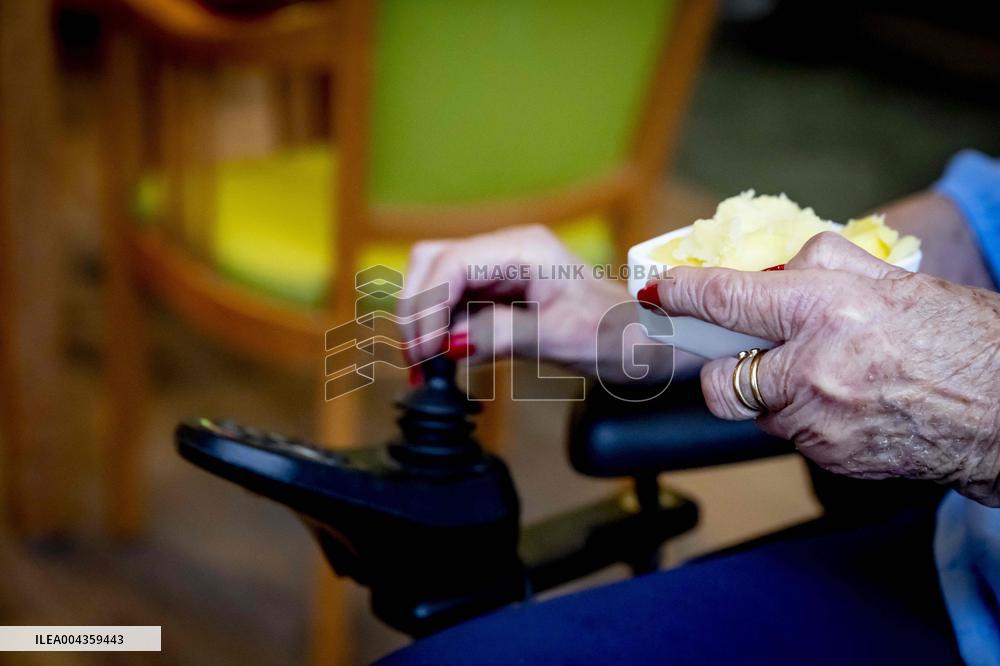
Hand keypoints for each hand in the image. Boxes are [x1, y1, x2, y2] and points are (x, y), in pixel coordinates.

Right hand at [399, 225, 673, 380]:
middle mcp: (507, 249)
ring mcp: (501, 266)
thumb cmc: (618, 334)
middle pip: (432, 262)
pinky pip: (453, 299)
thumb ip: (500, 334)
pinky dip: (438, 325)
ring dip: (422, 317)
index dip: (427, 306)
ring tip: (426, 364)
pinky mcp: (498, 288)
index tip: (425, 351)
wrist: (646, 340)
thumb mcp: (560, 338)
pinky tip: (442, 356)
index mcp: (524, 248)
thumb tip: (448, 342)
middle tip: (418, 361)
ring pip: (435, 278)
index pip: (451, 264)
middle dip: (415, 309)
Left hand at [646, 232, 999, 504]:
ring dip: (772, 391)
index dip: (682, 294)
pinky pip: (790, 434)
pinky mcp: (828, 458)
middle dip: (724, 364)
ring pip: (755, 409)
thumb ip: (823, 264)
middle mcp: (812, 370)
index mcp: (827, 312)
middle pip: (720, 378)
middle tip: (749, 349)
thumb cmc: (963, 340)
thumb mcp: (894, 281)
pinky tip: (846, 401)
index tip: (658, 290)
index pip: (726, 300)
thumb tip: (771, 265)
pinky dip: (803, 416)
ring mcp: (818, 422)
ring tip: (824, 373)